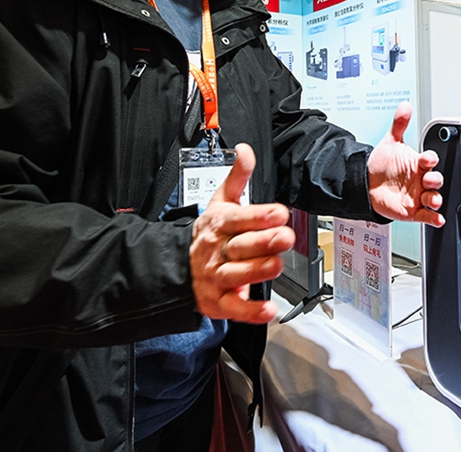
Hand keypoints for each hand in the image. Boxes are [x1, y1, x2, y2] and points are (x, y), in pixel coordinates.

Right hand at [190, 143, 294, 323]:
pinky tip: (268, 310)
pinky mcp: (218, 302)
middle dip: (264, 242)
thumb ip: (237, 177)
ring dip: (258, 271)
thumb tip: (245, 150)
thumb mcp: (220, 202)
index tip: (279, 213)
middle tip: (285, 237)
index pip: (239, 219)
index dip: (259, 216)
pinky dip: (251, 311)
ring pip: (237, 274)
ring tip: (276, 266)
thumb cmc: (207, 234)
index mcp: (219, 224)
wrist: (175, 267)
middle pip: (240, 246)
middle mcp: (216, 251)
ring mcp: (216, 277)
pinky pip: (235, 308)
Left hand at [366, 102, 444, 226]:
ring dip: (436, 200)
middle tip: (429, 179)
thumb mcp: (390, 143)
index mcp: (418, 163)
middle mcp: (421, 180)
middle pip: (436, 180)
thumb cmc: (382, 165)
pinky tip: (437, 219)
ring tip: (432, 200)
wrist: (366, 185)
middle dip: (435, 180)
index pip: (430, 159)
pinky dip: (434, 218)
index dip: (430, 159)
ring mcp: (418, 196)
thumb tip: (405, 106)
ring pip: (434, 198)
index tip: (426, 159)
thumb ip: (399, 125)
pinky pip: (427, 216)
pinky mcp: (413, 211)